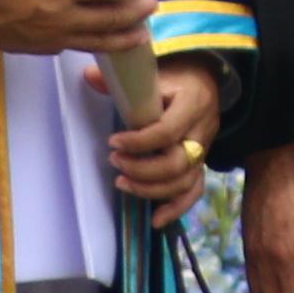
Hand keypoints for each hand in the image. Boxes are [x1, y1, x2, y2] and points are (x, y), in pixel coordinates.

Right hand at [0, 0, 151, 62]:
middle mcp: (58, 19)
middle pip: (109, 19)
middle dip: (135, 12)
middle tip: (152, 4)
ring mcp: (46, 39)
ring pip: (94, 42)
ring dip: (121, 37)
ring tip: (141, 35)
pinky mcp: (33, 49)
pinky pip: (69, 46)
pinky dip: (91, 44)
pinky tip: (100, 40)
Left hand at [107, 61, 224, 208]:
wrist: (204, 78)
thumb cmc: (174, 75)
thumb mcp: (151, 72)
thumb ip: (121, 78)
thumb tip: (89, 77)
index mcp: (193, 103)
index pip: (167, 131)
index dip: (138, 142)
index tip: (113, 142)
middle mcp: (203, 130)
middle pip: (177, 164)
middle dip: (142, 169)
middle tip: (115, 161)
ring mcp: (204, 150)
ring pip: (184, 182)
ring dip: (150, 189)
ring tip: (121, 182)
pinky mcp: (200, 163)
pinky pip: (194, 191)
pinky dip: (175, 208)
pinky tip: (155, 220)